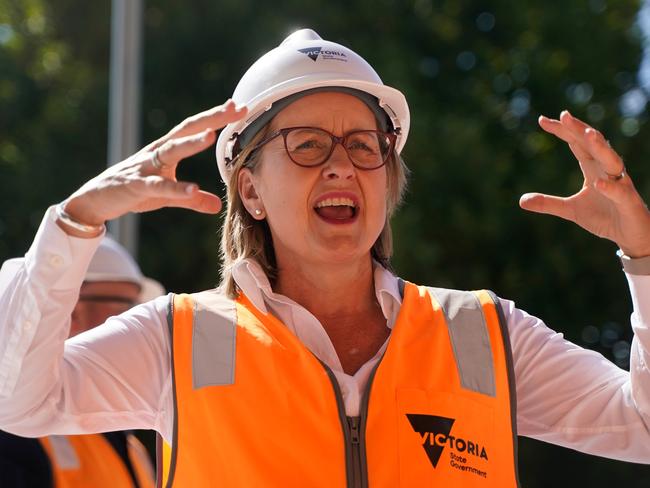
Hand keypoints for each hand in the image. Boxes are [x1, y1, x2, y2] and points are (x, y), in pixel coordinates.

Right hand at [61, 100, 246, 228]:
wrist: (95, 199)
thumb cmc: (133, 192)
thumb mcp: (167, 196)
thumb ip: (192, 199)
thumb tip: (217, 206)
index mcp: (165, 150)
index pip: (193, 128)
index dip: (215, 117)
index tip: (238, 106)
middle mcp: (157, 152)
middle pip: (186, 129)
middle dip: (211, 119)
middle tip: (235, 108)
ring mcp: (145, 166)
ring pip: (170, 150)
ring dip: (191, 143)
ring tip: (212, 136)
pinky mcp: (135, 185)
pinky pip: (158, 186)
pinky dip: (176, 187)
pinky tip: (194, 189)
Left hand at [519, 110, 649, 257]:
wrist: (630, 235)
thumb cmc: (604, 217)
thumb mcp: (571, 210)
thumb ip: (548, 203)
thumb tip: (521, 201)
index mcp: (593, 169)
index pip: (577, 144)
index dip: (563, 131)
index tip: (543, 120)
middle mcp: (607, 171)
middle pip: (593, 144)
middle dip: (579, 129)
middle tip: (564, 115)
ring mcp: (620, 184)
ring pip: (612, 161)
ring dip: (601, 147)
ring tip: (588, 134)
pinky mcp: (629, 202)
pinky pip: (620, 192)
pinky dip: (610, 188)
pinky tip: (598, 184)